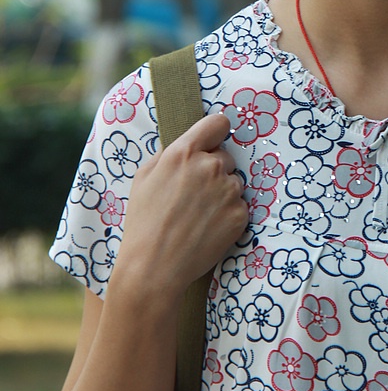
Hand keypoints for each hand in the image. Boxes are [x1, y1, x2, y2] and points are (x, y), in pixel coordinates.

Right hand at [114, 113, 248, 298]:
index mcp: (183, 153)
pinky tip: (207, 228)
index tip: (213, 141)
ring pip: (233, 182)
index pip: (218, 122)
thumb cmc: (143, 222)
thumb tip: (188, 143)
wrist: (154, 267)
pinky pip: (240, 205)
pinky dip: (228, 215)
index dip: (216, 132)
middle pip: (225, 156)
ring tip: (197, 215)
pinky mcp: (240, 214)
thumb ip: (169, 154)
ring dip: (222, 193)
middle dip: (214, 170)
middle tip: (194, 194)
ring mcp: (228, 191)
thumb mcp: (144, 178)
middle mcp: (209, 167)